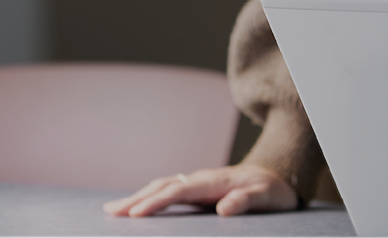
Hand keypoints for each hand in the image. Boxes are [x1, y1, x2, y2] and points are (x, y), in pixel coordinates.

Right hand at [103, 163, 299, 217]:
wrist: (276, 175)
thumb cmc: (271, 189)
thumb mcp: (266, 197)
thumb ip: (246, 201)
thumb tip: (224, 209)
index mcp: (213, 181)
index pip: (179, 191)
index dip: (157, 202)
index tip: (136, 213)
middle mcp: (200, 178)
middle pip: (163, 186)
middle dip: (136, 199)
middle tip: (111, 212)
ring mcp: (197, 183)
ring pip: (162, 187)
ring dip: (137, 197)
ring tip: (113, 210)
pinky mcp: (196, 190)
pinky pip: (167, 192)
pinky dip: (148, 197)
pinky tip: (136, 206)